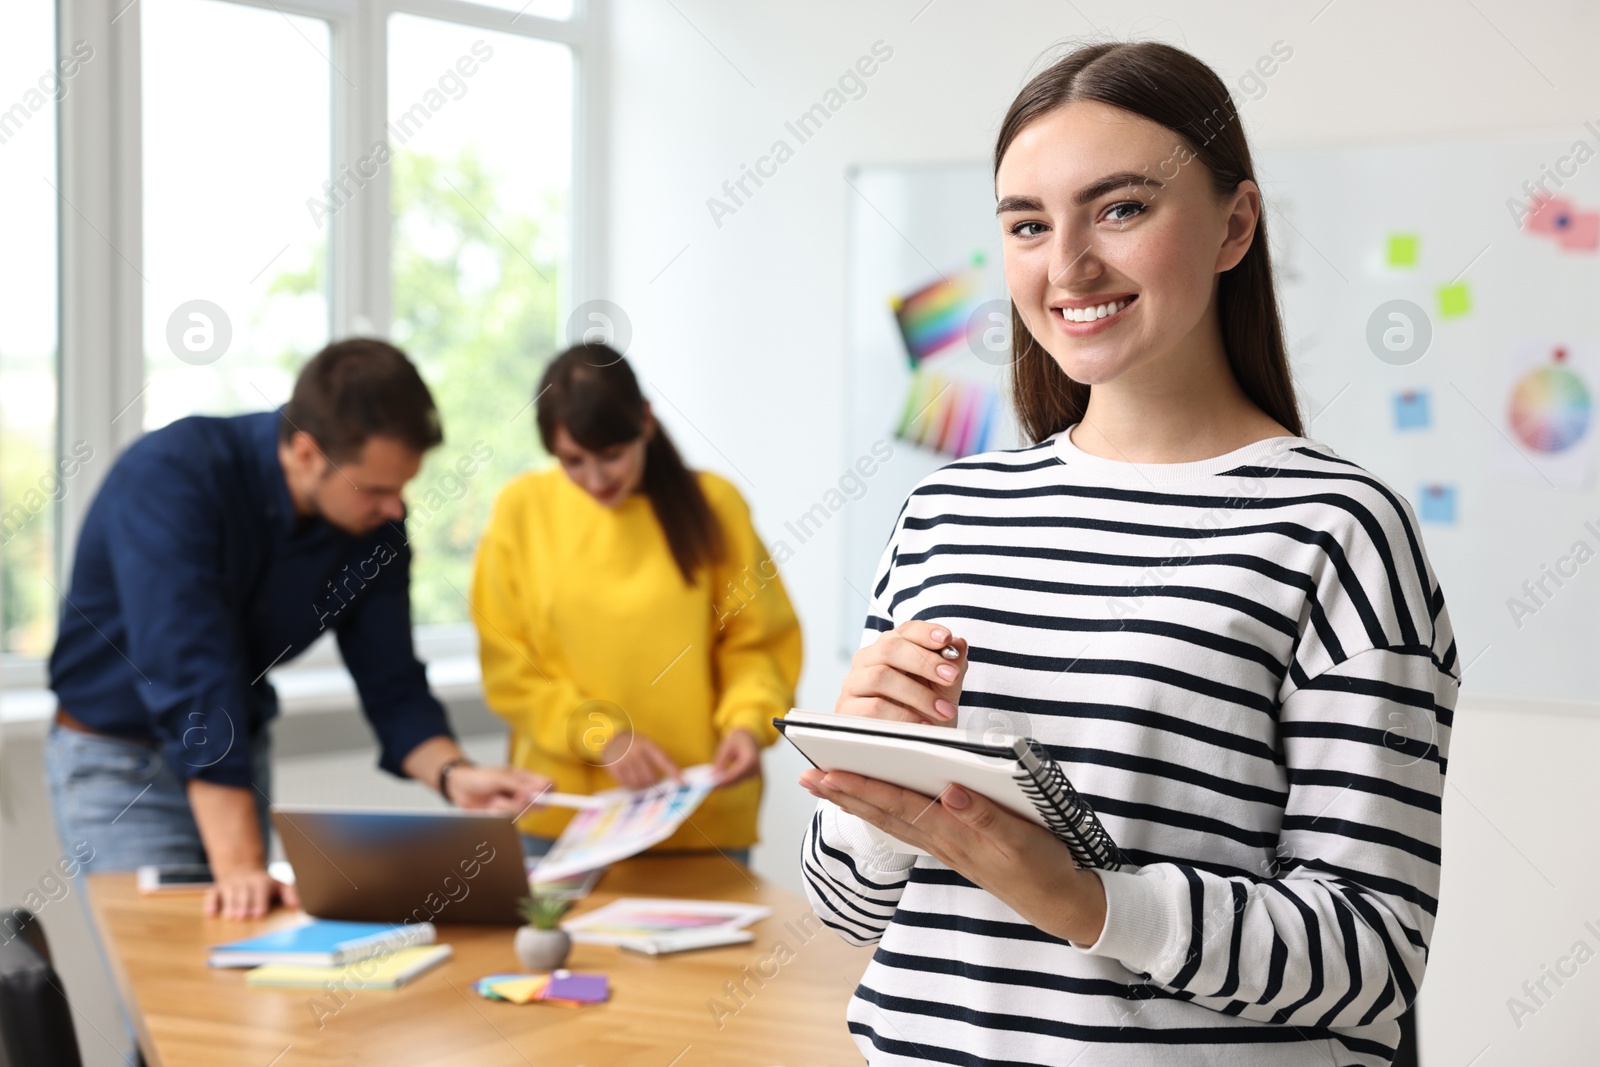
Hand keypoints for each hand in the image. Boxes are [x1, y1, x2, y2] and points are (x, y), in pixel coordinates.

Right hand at [203, 866, 298, 921]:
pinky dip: (210, 903)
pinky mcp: (217, 889)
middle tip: (243, 917)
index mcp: (261, 883)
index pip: (260, 892)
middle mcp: (245, 884)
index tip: (259, 914)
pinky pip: (212, 894)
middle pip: (244, 895)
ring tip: (230, 916)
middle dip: (243, 905)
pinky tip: (211, 913)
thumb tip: (297, 904)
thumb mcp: (280, 884)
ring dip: (229, 905)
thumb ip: (290, 893)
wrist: (242, 868)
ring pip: (229, 895)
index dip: (259, 903)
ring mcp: (230, 886)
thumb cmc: (264, 883)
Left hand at [446, 765, 552, 814]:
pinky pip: (506, 821)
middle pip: (538, 804)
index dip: (549, 792)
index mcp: (526, 779)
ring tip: (493, 799)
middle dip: (523, 802)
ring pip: (520, 814)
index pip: (548, 785)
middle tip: (512, 796)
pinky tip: (489, 807)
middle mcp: (523, 794)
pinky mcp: (504, 817)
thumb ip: (519, 784)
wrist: (459, 788)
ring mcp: (514, 806)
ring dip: (504, 807)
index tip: (540, 794)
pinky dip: (496, 814)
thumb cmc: (479, 777)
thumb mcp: (499, 777)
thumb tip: (538, 789)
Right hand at [601, 732, 679, 789]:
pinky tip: (630, 779)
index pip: (664, 760)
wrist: (611, 737)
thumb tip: (673, 776)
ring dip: (641, 785)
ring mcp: (624, 760)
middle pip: (651, 777)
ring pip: (638, 783)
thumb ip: (658, 757)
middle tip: (651, 779)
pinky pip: (626, 784)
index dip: (674, 771)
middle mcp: (636, 752)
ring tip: (640, 779)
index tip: (682, 782)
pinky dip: (630, 785)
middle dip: (653, 781)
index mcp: (648, 744)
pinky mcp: (614, 767)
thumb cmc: (634, 743)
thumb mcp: (647, 744)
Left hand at [711, 728, 761, 785]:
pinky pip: (738, 780)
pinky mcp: (751, 775)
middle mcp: (755, 768)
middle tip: (709, 784)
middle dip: (722, 783)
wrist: (750, 737)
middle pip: (736, 780)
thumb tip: (713, 774)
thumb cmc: (739, 739)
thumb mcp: (727, 746)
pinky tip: (719, 780)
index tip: (712, 782)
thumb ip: (720, 761)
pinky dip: (729, 781)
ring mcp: (754, 773)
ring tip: (711, 782)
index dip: (723, 780)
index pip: (736, 773)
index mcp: (750, 759)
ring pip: (737, 782)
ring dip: (724, 783)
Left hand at [799, 768, 1106, 944]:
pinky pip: (908, 826)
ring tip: (827, 784)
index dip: (860, 786)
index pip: (896, 804)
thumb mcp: (1022, 841)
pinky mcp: (954, 847)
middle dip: (843, 792)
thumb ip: (985, 816)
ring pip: (890, 819)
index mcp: (952, 833)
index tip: (825, 771)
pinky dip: (884, 811)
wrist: (1060, 901)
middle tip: (806, 774)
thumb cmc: (1043, 866)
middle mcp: (940, 840)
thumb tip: (950, 791)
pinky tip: (873, 803)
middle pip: (882, 811)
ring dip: (857, 800)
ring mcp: (944, 845)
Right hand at [837, 620, 967, 725]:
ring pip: (880, 676)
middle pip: (890, 648)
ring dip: (918, 693)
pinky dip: (902, 716)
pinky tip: (922, 724)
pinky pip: (873, 707)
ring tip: (943, 710)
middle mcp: (867, 660)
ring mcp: (854, 683)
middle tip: (950, 676)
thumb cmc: (926, 711)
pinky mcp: (848, 709)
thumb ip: (953, 666)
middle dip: (924, 661)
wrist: (911, 746)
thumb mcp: (945, 689)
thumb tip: (959, 644)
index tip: (947, 639)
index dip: (925, 632)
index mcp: (890, 647)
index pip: (905, 630)